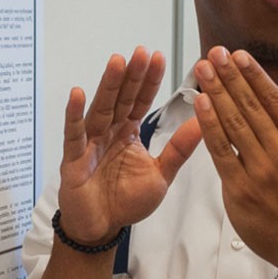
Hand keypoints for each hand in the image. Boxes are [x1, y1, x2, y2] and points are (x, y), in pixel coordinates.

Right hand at [58, 46, 200, 243]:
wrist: (102, 227)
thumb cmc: (125, 201)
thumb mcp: (161, 174)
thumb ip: (179, 148)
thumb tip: (204, 121)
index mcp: (128, 132)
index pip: (140, 100)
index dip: (149, 80)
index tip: (158, 57)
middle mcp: (108, 132)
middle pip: (121, 98)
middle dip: (132, 75)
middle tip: (141, 51)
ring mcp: (90, 143)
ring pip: (100, 108)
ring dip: (108, 85)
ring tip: (117, 61)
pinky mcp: (74, 159)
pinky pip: (74, 134)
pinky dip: (74, 114)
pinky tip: (78, 93)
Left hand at [193, 47, 277, 272]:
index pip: (273, 99)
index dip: (253, 75)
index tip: (237, 55)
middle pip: (250, 106)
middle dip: (229, 76)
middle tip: (213, 53)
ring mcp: (260, 170)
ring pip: (233, 123)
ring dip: (216, 92)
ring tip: (202, 70)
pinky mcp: (239, 188)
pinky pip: (221, 150)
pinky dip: (209, 125)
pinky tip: (199, 104)